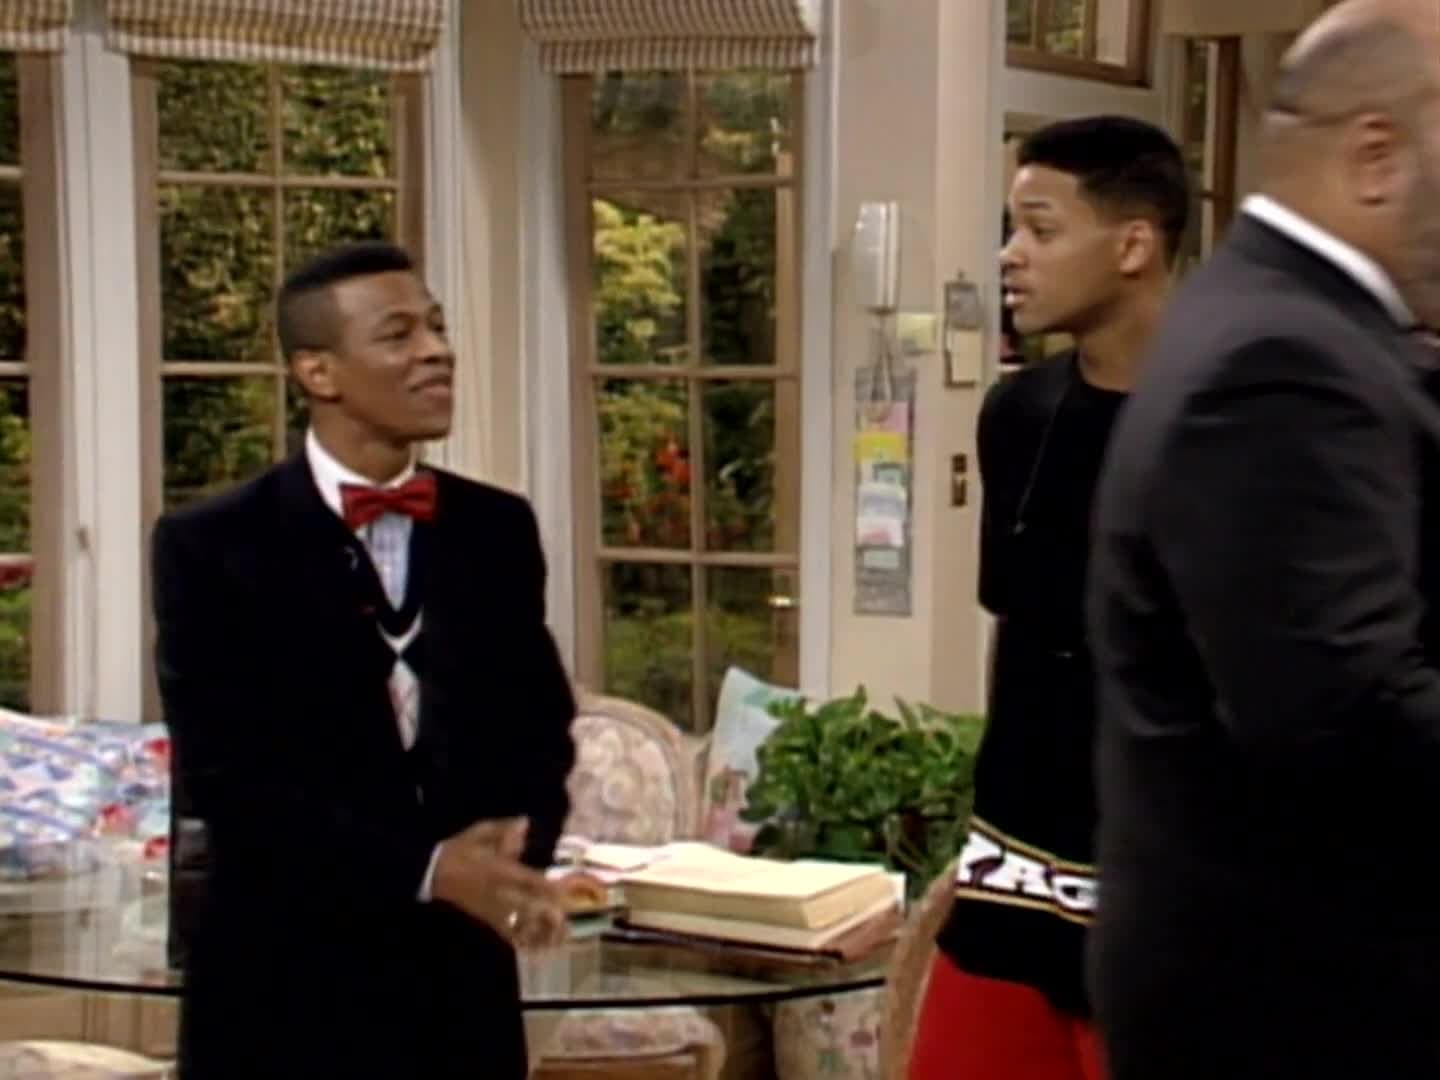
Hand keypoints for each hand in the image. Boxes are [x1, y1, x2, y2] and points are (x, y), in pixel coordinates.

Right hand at [431, 818, 566, 948]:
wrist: (433, 873)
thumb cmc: (458, 850)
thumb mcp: (478, 832)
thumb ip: (503, 830)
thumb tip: (525, 824)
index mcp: (496, 870)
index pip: (525, 880)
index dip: (545, 887)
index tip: (564, 891)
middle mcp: (496, 892)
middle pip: (526, 906)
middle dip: (547, 914)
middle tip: (567, 919)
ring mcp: (491, 908)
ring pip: (518, 924)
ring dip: (539, 931)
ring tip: (560, 936)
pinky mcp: (485, 918)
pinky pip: (506, 932)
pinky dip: (523, 940)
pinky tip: (539, 946)